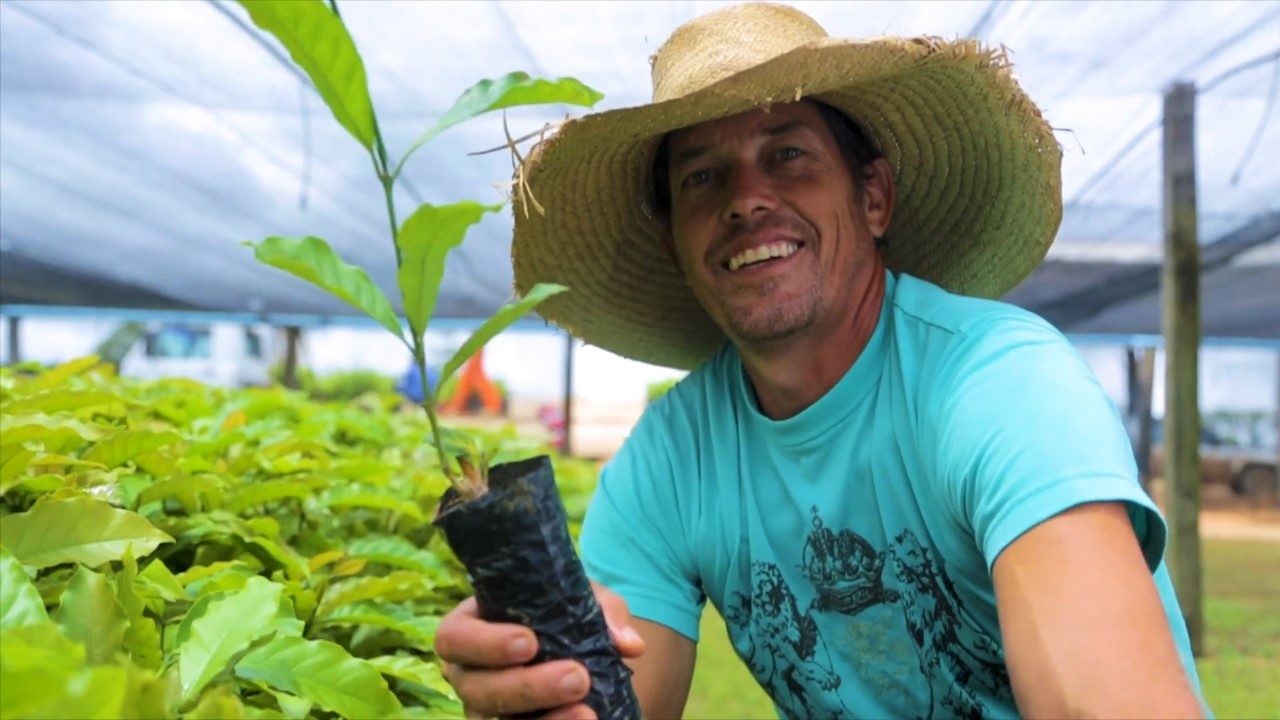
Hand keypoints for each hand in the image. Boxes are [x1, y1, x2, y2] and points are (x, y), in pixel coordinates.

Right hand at [435, 582, 645, 719]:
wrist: (577, 650)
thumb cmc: (563, 613)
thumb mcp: (581, 599)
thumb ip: (604, 612)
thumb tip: (629, 644)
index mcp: (469, 629)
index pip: (453, 637)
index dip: (485, 644)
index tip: (530, 642)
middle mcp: (468, 674)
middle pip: (476, 688)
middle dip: (526, 686)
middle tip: (576, 677)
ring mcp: (484, 709)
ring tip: (586, 714)